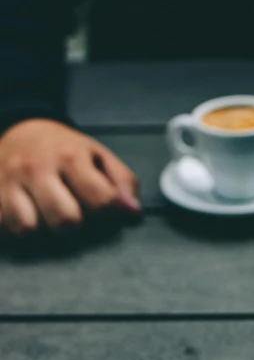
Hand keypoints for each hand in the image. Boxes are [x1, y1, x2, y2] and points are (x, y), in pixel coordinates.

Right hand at [0, 119, 140, 234]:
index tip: (108, 212)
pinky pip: (5, 227)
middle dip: (76, 225)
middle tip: (74, 213)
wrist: (21, 131)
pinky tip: (27, 213)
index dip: (111, 214)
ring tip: (46, 214)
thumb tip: (133, 212)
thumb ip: (123, 182)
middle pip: (65, 220)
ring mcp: (9, 182)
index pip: (101, 200)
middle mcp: (37, 168)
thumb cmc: (65, 150)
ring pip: (28, 228)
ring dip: (41, 228)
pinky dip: (17, 226)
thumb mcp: (99, 156)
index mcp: (70, 156)